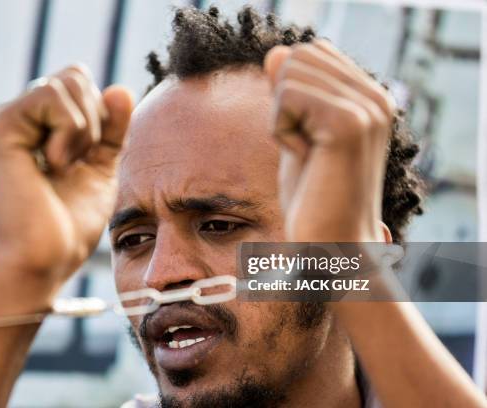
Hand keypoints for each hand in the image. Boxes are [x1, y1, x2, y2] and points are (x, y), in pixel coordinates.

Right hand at [0, 65, 132, 307]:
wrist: (49, 258)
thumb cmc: (72, 222)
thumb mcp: (103, 166)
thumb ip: (112, 128)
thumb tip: (120, 87)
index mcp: (37, 126)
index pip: (81, 84)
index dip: (102, 115)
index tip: (90, 158)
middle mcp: (18, 118)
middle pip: (75, 75)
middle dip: (96, 118)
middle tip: (78, 161)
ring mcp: (5, 120)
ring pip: (67, 82)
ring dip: (84, 128)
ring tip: (65, 165)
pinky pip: (52, 95)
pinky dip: (70, 131)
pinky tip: (54, 164)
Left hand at [264, 40, 395, 241]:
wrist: (331, 243)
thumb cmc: (313, 197)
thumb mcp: (297, 135)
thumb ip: (289, 94)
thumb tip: (277, 52)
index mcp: (370, 97)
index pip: (313, 53)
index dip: (290, 91)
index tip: (307, 135)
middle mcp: (376, 96)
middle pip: (300, 55)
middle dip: (284, 100)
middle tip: (304, 145)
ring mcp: (367, 107)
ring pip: (291, 71)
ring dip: (282, 117)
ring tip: (306, 153)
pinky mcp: (349, 122)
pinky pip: (288, 95)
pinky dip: (281, 129)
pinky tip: (304, 156)